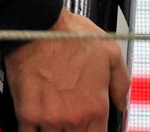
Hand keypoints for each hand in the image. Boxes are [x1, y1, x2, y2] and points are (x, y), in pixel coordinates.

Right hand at [4, 9, 129, 131]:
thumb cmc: (70, 36)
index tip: (92, 125)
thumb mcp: (111, 53)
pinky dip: (33, 131)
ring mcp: (49, 119)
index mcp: (96, 107)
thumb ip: (121, 84)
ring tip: (55, 114)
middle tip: (72, 115)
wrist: (38, 27)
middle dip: (76, 130)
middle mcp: (74, 117)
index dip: (96, 131)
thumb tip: (123, 104)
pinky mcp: (27, 114)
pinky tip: (37, 122)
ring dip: (56, 129)